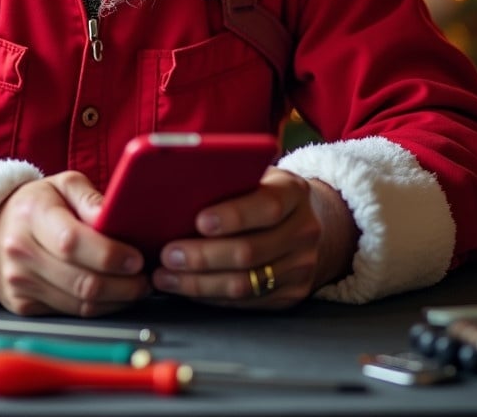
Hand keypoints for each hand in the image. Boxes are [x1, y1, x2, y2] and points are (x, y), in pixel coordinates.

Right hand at [0, 171, 148, 315]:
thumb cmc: (33, 205)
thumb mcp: (62, 184)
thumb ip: (90, 197)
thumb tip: (114, 216)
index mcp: (33, 214)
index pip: (73, 242)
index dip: (110, 255)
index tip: (136, 258)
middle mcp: (21, 251)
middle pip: (81, 281)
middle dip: (123, 285)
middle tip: (144, 278)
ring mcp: (19, 282)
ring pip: (79, 304)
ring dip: (115, 300)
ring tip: (134, 287)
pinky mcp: (22, 305)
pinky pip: (69, 313)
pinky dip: (96, 308)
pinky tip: (110, 294)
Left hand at [150, 168, 358, 308]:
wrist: (309, 221)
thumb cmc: (266, 192)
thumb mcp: (257, 174)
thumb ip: (229, 179)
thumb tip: (178, 186)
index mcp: (294, 192)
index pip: (267, 206)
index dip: (233, 216)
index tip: (199, 221)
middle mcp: (303, 230)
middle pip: (250, 252)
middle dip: (203, 256)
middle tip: (168, 255)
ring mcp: (301, 266)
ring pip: (246, 284)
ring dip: (199, 283)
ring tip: (167, 277)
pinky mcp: (292, 294)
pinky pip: (246, 302)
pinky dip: (211, 297)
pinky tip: (187, 288)